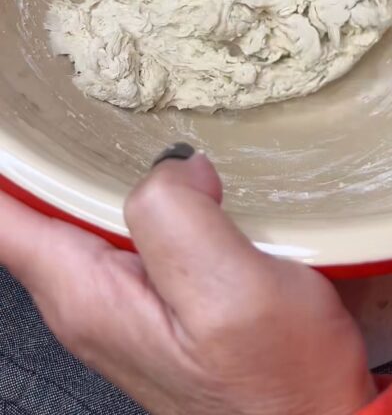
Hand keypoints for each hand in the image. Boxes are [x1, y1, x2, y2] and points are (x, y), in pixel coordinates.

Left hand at [0, 147, 375, 414]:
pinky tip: (160, 167)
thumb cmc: (280, 382)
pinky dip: (124, 189)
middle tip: (68, 93)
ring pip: (73, 213)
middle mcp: (89, 299)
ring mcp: (120, 299)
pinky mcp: (157, 295)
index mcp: (89, 293)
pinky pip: (120, 226)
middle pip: (30, 209)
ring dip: (81, 165)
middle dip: (44, 153)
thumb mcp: (232, 292)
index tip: (23, 112)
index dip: (10, 165)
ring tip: (99, 114)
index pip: (6, 219)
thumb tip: (170, 164)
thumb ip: (177, 216)